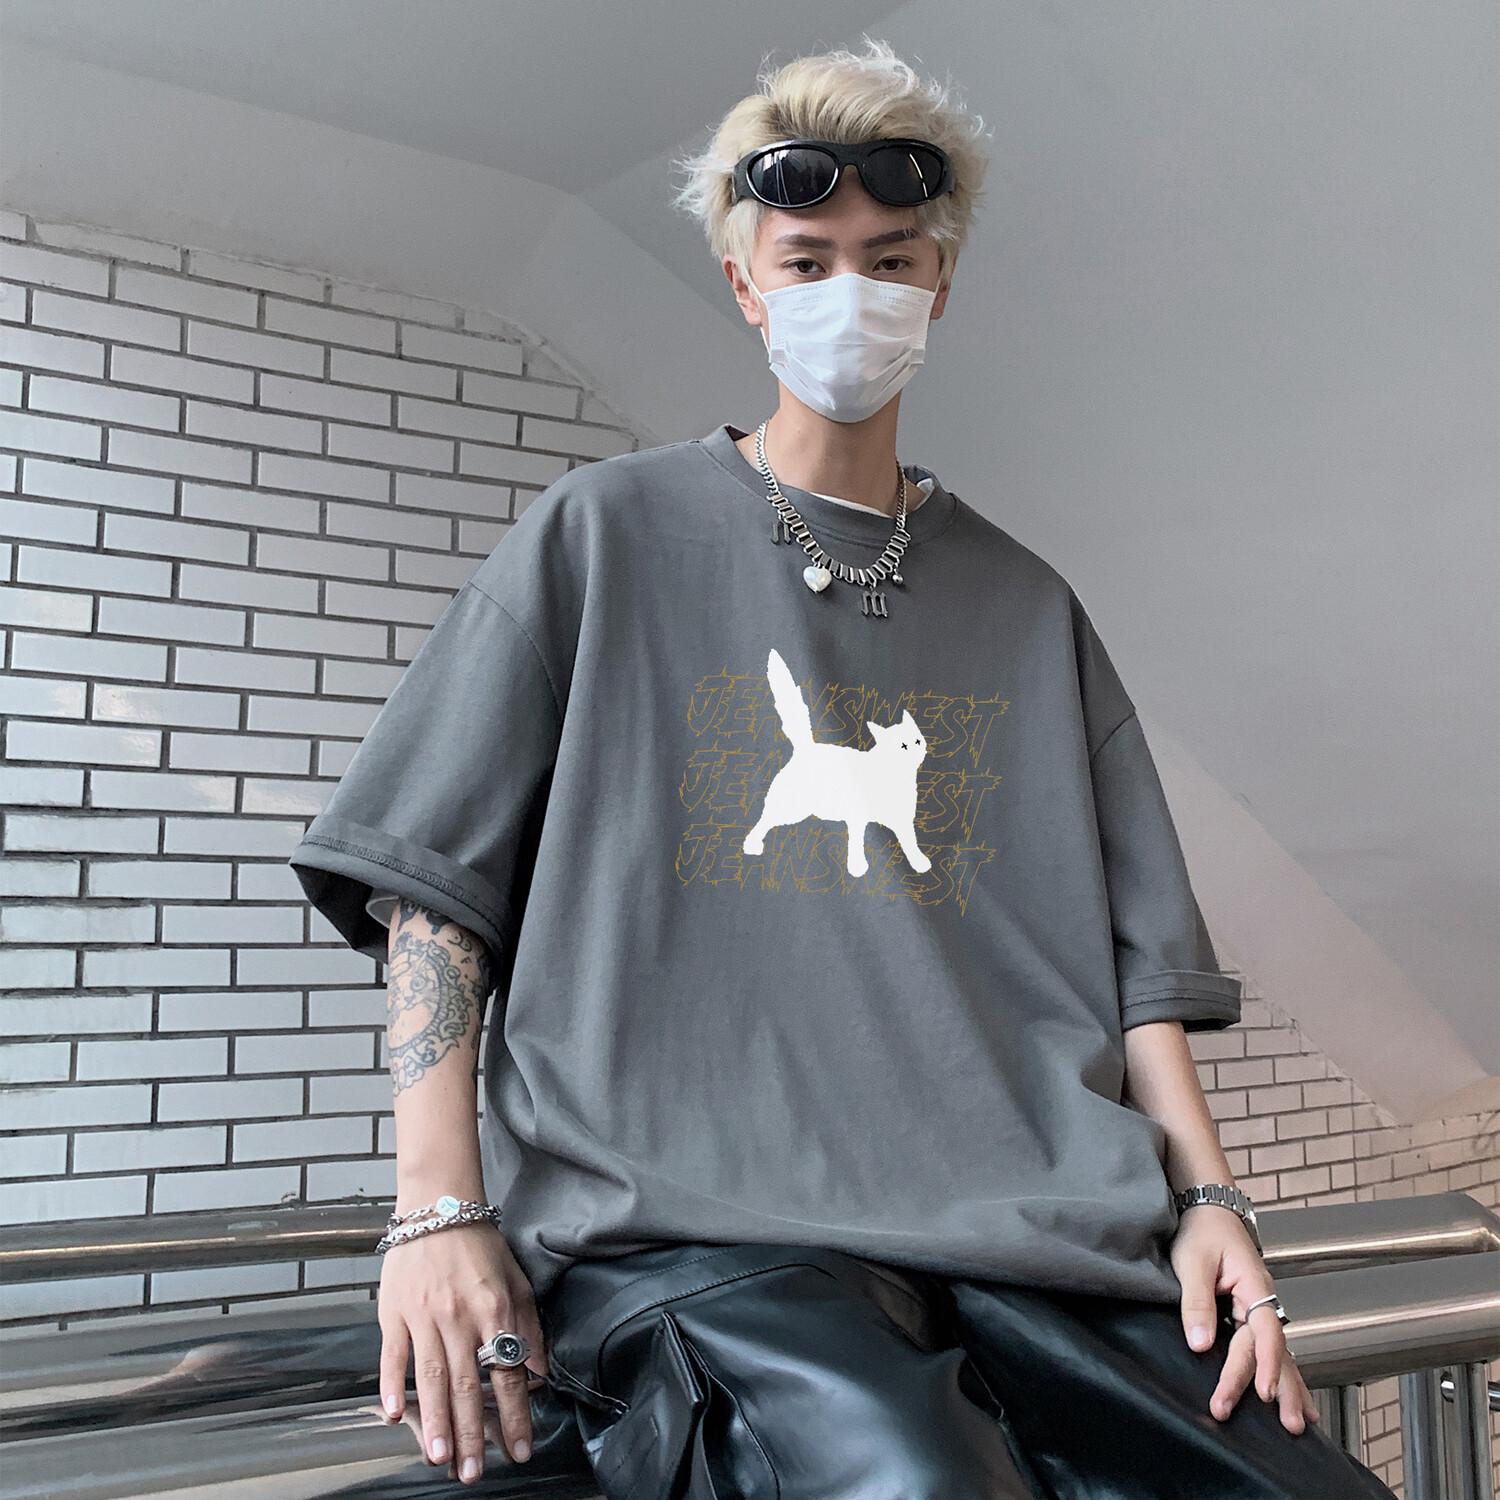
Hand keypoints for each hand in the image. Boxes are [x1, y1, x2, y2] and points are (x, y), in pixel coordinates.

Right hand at [378, 1220, 549, 1483]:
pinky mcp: (394, 1312)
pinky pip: (392, 1355)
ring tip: (439, 1457)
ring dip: (434, 1421)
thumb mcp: (517, 1281)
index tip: (519, 1450)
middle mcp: (460, 1317)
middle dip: (472, 1434)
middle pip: (466, 1385)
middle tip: (473, 1472)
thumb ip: (530, 1327)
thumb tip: (541, 1372)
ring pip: (429, 1377)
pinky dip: (390, 1386)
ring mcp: (424, 1316)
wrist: (439, 1206)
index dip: (514, 1416)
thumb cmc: (480, 1245)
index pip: (508, 1373)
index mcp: (495, 1310)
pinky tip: (393, 1415)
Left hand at [1169, 1204, 1319, 1434]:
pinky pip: (1272, 1349)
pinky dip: (1284, 1375)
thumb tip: (1201, 1344)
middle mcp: (1264, 1301)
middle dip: (1280, 1389)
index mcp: (1253, 1285)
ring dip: (1289, 1388)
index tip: (1264, 1393)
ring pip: (1280, 1354)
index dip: (1266, 1364)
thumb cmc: (1201, 1231)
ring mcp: (1261, 1309)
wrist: (1209, 1210)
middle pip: (1275, 1350)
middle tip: (1287, 1425)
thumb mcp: (1193, 1262)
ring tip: (1299, 1425)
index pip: (1264, 1331)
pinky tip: (1294, 1399)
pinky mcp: (1252, 1315)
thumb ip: (1197, 1302)